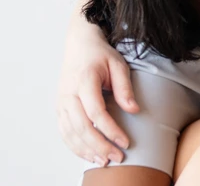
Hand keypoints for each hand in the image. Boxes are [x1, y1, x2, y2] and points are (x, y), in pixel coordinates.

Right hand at [56, 22, 137, 164]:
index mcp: (84, 81)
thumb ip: (125, 88)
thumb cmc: (101, 55)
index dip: (110, 130)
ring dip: (86, 150)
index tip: (125, 142)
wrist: (79, 45)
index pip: (96, 112)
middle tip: (116, 158)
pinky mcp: (60, 108)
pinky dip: (75, 146)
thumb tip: (134, 110)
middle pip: (81, 127)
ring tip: (103, 161)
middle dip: (99, 145)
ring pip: (70, 132)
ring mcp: (61, 102)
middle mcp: (68, 94)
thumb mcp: (118, 65)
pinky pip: (64, 131)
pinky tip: (88, 154)